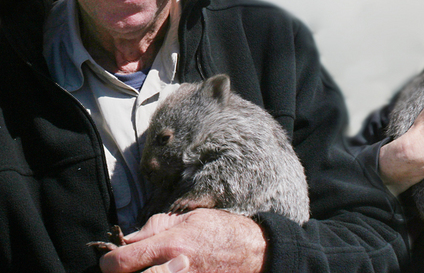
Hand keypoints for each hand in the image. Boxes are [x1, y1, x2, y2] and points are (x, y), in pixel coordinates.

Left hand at [99, 209, 266, 272]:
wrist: (253, 253)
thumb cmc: (222, 232)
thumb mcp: (189, 219)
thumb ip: (155, 227)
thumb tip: (128, 239)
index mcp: (169, 246)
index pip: (119, 263)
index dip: (108, 261)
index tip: (111, 258)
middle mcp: (172, 269)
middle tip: (127, 268)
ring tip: (148, 269)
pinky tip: (163, 272)